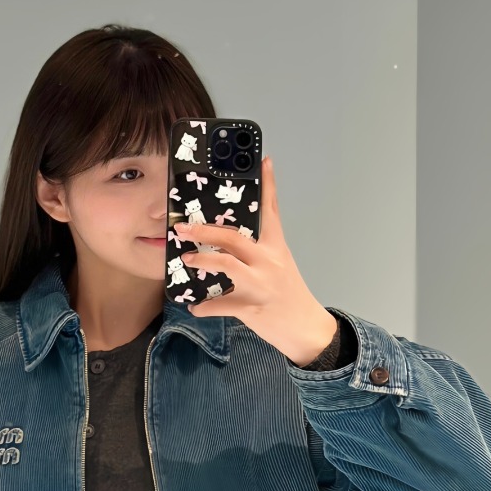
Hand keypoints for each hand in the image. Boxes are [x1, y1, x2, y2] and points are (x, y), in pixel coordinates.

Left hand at [174, 154, 337, 363]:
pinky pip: (220, 305)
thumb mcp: (280, 266)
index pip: (271, 211)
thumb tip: (229, 243)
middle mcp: (268, 262)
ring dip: (202, 260)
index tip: (263, 161)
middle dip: (204, 231)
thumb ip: (260, 252)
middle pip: (234, 238)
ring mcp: (260, 285)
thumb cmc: (290, 296)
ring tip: (187, 259)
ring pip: (226, 265)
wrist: (307, 329)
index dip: (268, 185)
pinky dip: (204, 307)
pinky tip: (195, 307)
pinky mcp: (251, 307)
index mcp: (276, 249)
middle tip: (183, 228)